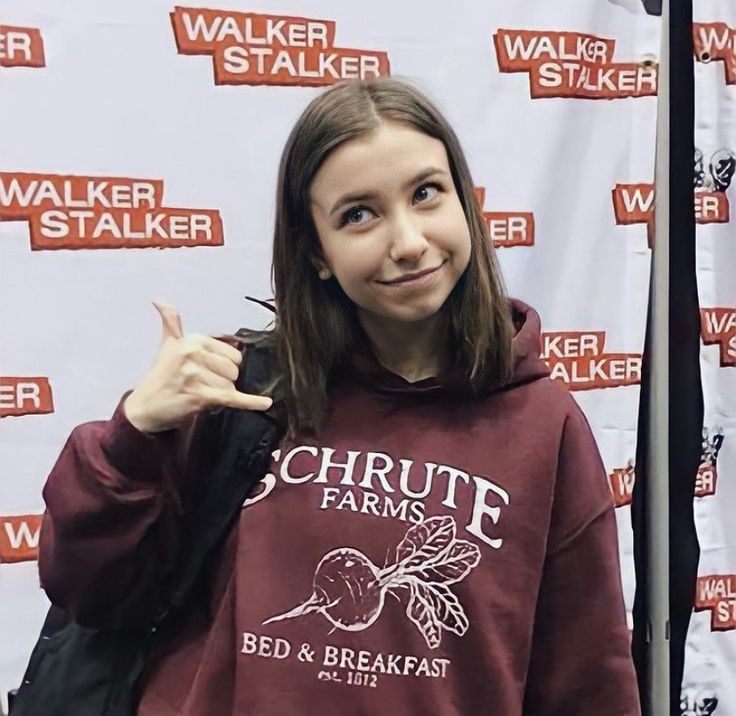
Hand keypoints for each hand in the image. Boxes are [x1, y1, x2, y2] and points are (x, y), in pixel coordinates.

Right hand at [123, 302, 272, 432]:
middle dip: (223, 381)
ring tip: (200, 394)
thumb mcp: (167, 345)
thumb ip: (170, 322)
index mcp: (192, 340)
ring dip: (220, 395)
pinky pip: (232, 398)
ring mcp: (196, 375)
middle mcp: (193, 354)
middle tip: (202, 385)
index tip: (208, 371)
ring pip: (230, 386)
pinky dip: (251, 402)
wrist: (144, 408)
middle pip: (234, 370)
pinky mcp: (199, 396)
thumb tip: (159, 300)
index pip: (233, 354)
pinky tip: (265, 403)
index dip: (225, 366)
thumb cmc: (160, 377)